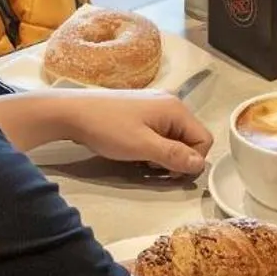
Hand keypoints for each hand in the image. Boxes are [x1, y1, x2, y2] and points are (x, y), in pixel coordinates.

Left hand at [60, 91, 213, 175]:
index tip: (169, 172)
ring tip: (141, 159)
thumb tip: (201, 165)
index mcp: (176, 109)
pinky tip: (134, 150)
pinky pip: (159, 132)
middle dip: (176, 158)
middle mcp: (170, 103)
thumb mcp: (142, 147)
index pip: (204, 139)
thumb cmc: (108, 129)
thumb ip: (174, 155)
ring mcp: (155, 105)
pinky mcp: (141, 110)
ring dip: (163, 154)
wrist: (72, 112)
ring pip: (173, 137)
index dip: (192, 160)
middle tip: (152, 167)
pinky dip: (152, 145)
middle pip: (190, 138)